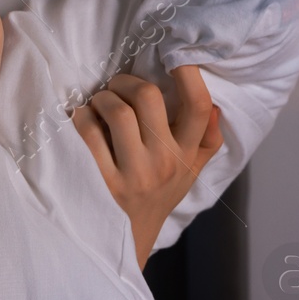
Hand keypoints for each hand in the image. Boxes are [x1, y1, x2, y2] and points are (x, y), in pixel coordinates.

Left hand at [71, 65, 223, 268]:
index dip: (189, 74)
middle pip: (149, 97)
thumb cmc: (159, 197)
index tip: (176, 57)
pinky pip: (89, 134)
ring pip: (117, 111)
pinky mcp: (102, 182)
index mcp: (187, 155)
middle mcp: (164, 163)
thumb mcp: (190, 173)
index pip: (199, 107)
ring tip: (98, 102)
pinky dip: (81, 117)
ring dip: (102, 97)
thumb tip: (217, 106)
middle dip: (126, 81)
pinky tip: (81, 119)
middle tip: (117, 85)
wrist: (128, 242)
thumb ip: (207, 141)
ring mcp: (133, 174)